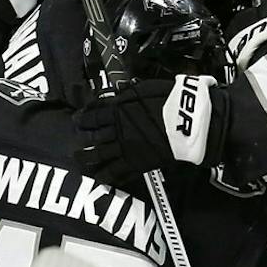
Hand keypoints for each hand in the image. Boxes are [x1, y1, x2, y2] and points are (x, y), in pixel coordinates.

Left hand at [74, 74, 227, 183]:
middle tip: (78, 138)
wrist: (188, 122)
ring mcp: (125, 148)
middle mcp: (116, 130)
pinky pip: (117, 172)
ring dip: (87, 157)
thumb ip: (128, 94)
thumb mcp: (146, 88)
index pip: (93, 114)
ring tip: (80, 158)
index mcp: (117, 109)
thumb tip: (120, 93)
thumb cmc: (171, 101)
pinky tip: (101, 178)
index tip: (78, 119)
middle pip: (91, 135)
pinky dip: (107, 176)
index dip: (83, 117)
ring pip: (98, 155)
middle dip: (82, 137)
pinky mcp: (136, 163)